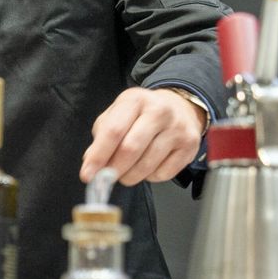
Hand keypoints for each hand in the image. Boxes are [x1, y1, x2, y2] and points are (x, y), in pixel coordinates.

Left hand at [80, 87, 203, 186]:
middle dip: (114, 170)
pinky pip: (163, 174)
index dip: (98, 156)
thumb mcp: (118, 113)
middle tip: (105, 179)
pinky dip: (149, 177)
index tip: (87, 174)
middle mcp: (159, 111)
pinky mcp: (190, 146)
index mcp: (135, 100)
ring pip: (147, 165)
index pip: (113, 130)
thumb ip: (102, 135)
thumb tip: (92, 162)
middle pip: (131, 149)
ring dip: (130, 176)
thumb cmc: (141, 114)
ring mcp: (178, 129)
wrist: (179, 107)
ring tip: (125, 172)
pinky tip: (148, 166)